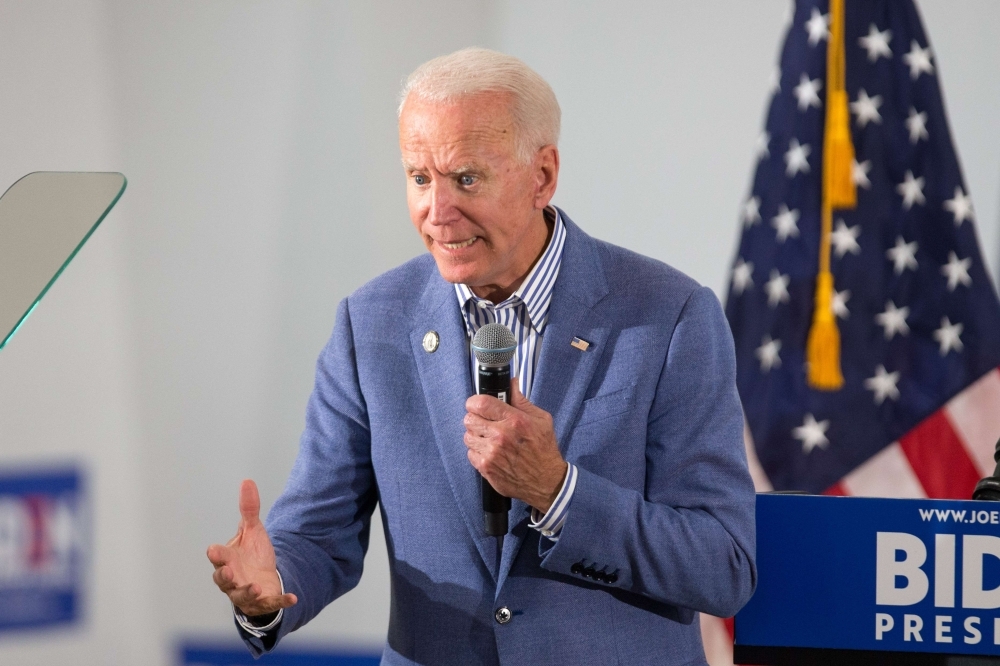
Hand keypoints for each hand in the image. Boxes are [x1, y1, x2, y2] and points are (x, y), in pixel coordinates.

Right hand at [206, 479, 297, 616]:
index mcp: (227, 559)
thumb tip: (247, 481)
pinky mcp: (262, 602)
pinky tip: (293, 598)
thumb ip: (249, 509)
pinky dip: (281, 601)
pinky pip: (271, 604)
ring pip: (242, 595)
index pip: (218, 556)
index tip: (214, 550)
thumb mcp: (253, 530)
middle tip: (229, 571)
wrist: (264, 577)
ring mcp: (246, 592)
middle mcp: (232, 578)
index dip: (217, 554)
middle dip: (225, 576)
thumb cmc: (251, 554)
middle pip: (223, 579)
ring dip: (248, 592)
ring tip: (257, 587)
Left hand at [464, 381, 567, 512]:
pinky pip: (470, 453)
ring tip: (489, 439)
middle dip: (475, 418)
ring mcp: (491, 453)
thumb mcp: (541, 420)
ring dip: (476, 436)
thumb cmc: (544, 449)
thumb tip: (511, 383)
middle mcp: (500, 436)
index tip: (476, 404)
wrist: (546, 481)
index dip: (474, 402)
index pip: (481, 403)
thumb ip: (522, 401)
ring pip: (467, 436)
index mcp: (514, 420)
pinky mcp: (486, 468)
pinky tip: (490, 452)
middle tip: (484, 422)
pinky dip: (477, 452)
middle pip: (469, 419)